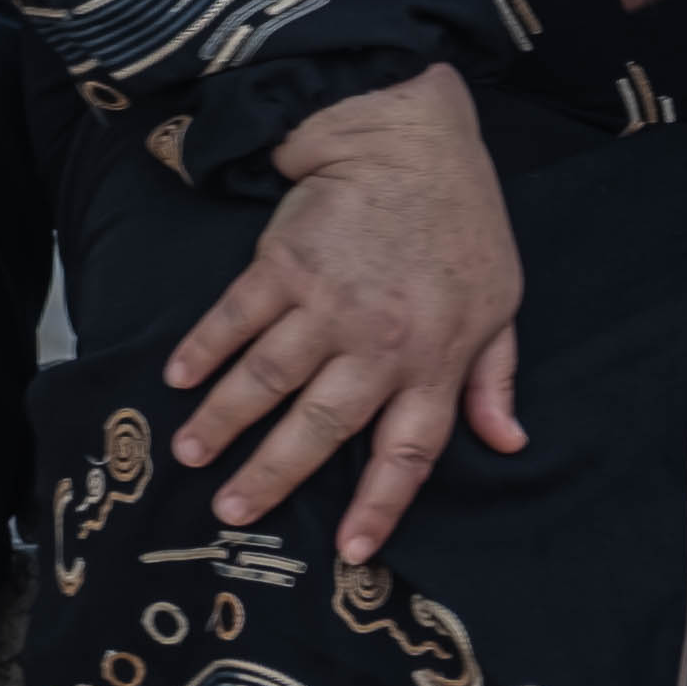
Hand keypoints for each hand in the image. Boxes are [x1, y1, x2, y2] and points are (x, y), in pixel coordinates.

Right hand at [167, 67, 526, 566]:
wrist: (406, 133)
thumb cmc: (460, 221)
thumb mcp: (501, 302)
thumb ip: (495, 378)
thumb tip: (508, 442)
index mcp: (436, 360)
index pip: (408, 451)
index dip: (380, 506)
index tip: (354, 553)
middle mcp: (379, 342)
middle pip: (321, 428)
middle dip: (272, 477)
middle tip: (232, 515)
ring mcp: (326, 302)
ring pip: (267, 380)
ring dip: (223, 421)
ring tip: (190, 455)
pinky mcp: (283, 262)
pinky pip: (235, 319)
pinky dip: (204, 350)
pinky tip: (178, 377)